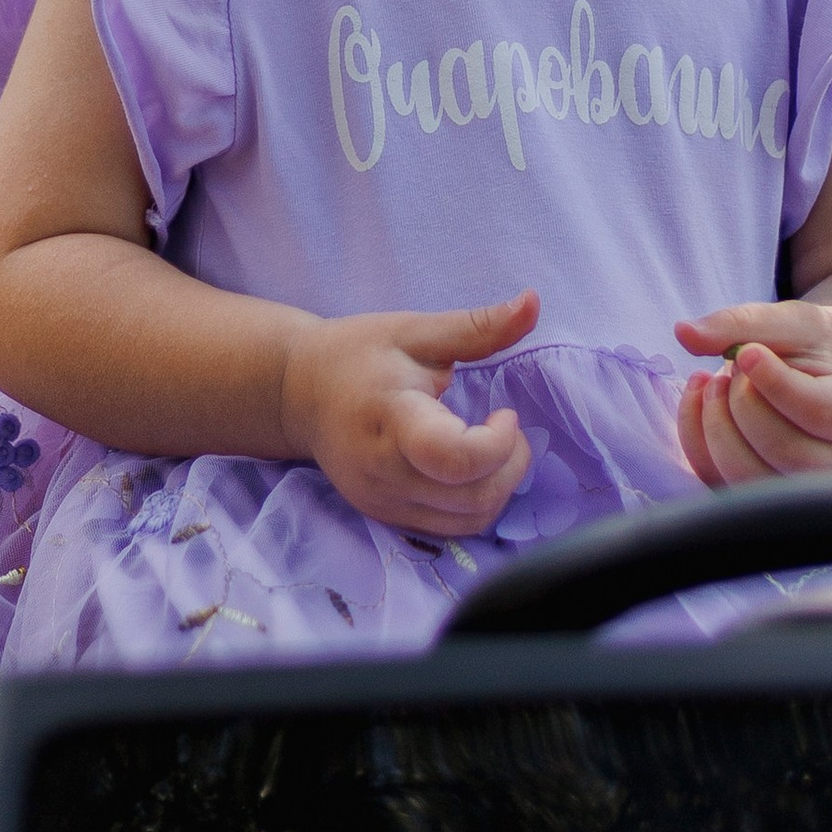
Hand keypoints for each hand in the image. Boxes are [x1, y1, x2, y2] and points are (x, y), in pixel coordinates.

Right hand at [280, 291, 539, 535]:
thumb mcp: (416, 330)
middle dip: (512, 465)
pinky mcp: (386, 517)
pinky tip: (473, 469)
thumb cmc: (357, 354)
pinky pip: (451, 529)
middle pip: (473, 497)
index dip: (497, 443)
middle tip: (507, 429)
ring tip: (493, 448)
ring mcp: (383, 501)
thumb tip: (534, 302)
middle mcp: (384, 472)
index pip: (452, 457)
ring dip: (501, 488)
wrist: (297, 394)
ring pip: (469, 521)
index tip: (503, 412)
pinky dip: (478, 503)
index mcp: (391, 419)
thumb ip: (478, 325)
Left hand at [672, 300, 831, 484]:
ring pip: (744, 474)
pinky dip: (694, 435)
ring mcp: (798, 487)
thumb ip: (742, 322)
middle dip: (741, 400)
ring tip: (717, 382)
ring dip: (715, 421)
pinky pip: (714, 480)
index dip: (772, 381)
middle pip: (779, 447)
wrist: (820, 376)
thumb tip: (683, 333)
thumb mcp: (791, 321)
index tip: (746, 352)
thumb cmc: (811, 348)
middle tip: (736, 366)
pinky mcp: (759, 495)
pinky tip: (701, 399)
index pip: (816, 411)